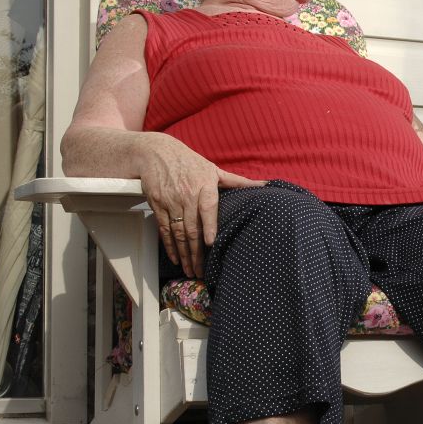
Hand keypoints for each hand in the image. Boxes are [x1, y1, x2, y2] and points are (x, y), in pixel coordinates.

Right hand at [140, 134, 263, 277]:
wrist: (157, 153)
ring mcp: (171, 201)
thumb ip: (238, 182)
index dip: (208, 226)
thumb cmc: (190, 162)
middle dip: (196, 252)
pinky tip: (175, 258)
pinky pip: (164, 229)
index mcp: (204, 186)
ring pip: (178, 232)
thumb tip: (265, 186)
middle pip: (192, 228)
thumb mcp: (214, 170)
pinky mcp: (158, 205)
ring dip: (184, 254)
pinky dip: (169, 245)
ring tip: (189, 270)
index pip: (207, 208)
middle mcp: (187, 195)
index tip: (210, 242)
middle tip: (200, 271)